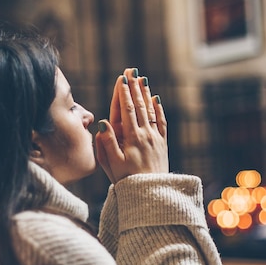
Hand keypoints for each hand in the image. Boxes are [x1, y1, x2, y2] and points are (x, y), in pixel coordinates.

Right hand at [95, 68, 168, 183]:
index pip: (126, 110)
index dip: (123, 93)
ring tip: (142, 79)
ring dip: (145, 93)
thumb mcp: (112, 164)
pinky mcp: (162, 144)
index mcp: (131, 138)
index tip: (121, 79)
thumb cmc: (128, 181)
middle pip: (138, 106)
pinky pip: (161, 122)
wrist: (152, 193)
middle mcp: (145, 134)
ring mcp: (155, 138)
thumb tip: (103, 122)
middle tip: (131, 70)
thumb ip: (107, 143)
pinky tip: (156, 99)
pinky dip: (158, 109)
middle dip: (134, 87)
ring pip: (150, 111)